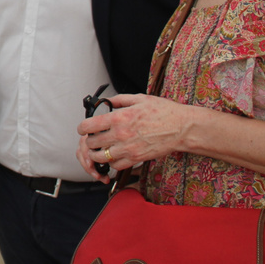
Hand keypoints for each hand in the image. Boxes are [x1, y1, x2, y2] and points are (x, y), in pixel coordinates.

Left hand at [75, 93, 190, 179]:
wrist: (181, 127)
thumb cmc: (164, 112)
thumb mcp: (140, 98)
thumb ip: (120, 99)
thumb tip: (107, 101)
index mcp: (120, 117)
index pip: (90, 125)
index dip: (82, 128)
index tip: (83, 128)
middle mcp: (121, 134)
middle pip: (92, 143)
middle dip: (89, 141)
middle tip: (93, 138)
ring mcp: (128, 148)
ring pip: (101, 157)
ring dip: (97, 153)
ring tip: (100, 149)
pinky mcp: (136, 159)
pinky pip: (115, 165)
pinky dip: (111, 162)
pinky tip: (114, 156)